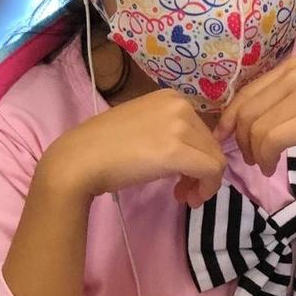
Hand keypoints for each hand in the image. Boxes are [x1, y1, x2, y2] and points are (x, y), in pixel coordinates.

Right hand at [39, 91, 225, 207]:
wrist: (79, 160)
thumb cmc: (103, 148)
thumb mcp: (144, 128)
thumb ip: (169, 133)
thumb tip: (191, 155)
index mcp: (171, 97)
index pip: (202, 130)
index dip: (197, 157)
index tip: (181, 177)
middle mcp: (180, 105)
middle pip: (211, 145)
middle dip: (201, 172)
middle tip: (182, 192)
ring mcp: (180, 125)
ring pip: (215, 159)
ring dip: (204, 183)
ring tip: (184, 197)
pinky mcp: (179, 150)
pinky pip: (212, 171)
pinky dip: (207, 189)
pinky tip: (188, 199)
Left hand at [216, 59, 295, 176]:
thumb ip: (281, 98)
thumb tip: (240, 118)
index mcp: (293, 65)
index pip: (245, 92)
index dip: (229, 118)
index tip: (228, 139)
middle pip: (246, 111)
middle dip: (241, 140)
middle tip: (250, 158)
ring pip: (256, 128)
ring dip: (254, 153)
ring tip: (264, 164)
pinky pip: (271, 140)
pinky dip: (266, 158)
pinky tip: (271, 167)